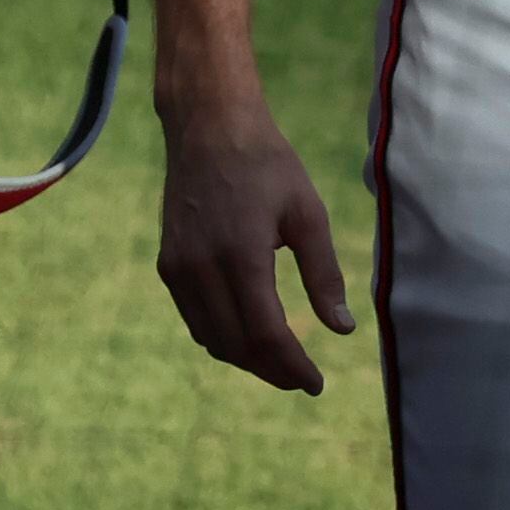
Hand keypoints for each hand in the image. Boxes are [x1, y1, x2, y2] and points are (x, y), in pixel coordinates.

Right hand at [154, 101, 355, 393]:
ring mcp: (178, 267)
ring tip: (280, 362)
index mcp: (240, 254)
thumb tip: (342, 330)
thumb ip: (324, 274)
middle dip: (272, 370)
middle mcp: (201, 267)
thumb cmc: (267, 163)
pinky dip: (222, 337)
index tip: (317, 383)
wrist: (209, 126)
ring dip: (246, 359)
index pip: (266, 334)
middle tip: (303, 379)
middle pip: (237, 345)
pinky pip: (195, 319)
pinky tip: (247, 335)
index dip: (293, 367)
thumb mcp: (307, 212)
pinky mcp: (168, 264)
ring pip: (212, 338)